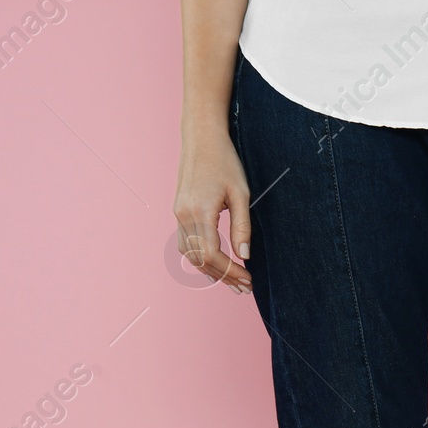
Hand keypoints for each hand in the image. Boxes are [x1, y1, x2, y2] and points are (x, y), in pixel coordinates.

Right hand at [172, 126, 252, 291]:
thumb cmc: (225, 163)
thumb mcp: (241, 195)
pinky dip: (199, 258)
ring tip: (232, 282)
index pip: (212, 255)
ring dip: (210, 271)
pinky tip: (215, 265)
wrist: (201, 140)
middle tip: (244, 288)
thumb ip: (242, 228)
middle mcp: (183, 215)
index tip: (249, 280)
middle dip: (223, 276)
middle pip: (200, 259)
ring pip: (189, 255)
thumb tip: (244, 257)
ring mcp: (177, 214)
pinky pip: (184, 244)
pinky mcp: (178, 211)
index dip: (230, 272)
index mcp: (199, 212)